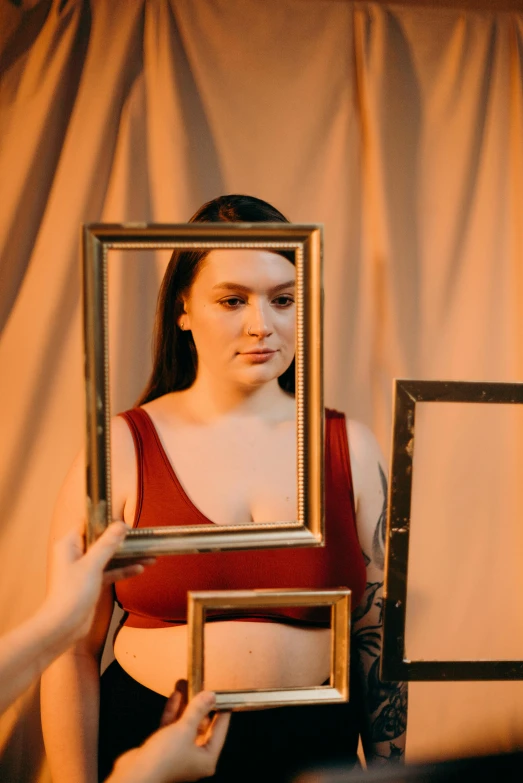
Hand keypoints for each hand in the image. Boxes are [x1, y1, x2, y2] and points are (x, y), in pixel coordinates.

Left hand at [42, 522, 146, 647]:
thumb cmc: (73, 593)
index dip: (106, 521)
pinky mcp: (92, 583)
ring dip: (128, 556)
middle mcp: (76, 554)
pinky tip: (140, 569)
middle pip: (102, 540)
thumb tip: (121, 525)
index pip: (89, 524)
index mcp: (70, 545)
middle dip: (123, 540)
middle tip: (142, 538)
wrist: (64, 626)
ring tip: (149, 555)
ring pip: (109, 557)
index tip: (125, 522)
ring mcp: (84, 569)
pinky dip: (124, 570)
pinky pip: (110, 571)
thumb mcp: (92, 565)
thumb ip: (107, 544)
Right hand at [108, 688, 230, 782]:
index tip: (224, 696)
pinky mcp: (163, 749)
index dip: (222, 711)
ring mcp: (178, 753)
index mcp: (206, 760)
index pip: (219, 731)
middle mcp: (194, 758)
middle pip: (202, 726)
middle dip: (199, 704)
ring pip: (185, 724)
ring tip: (186, 684)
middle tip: (201, 686)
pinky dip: (173, 712)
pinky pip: (172, 727)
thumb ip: (198, 710)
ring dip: (185, 705)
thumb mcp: (185, 729)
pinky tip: (175, 696)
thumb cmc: (162, 761)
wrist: (134, 773)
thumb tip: (210, 697)